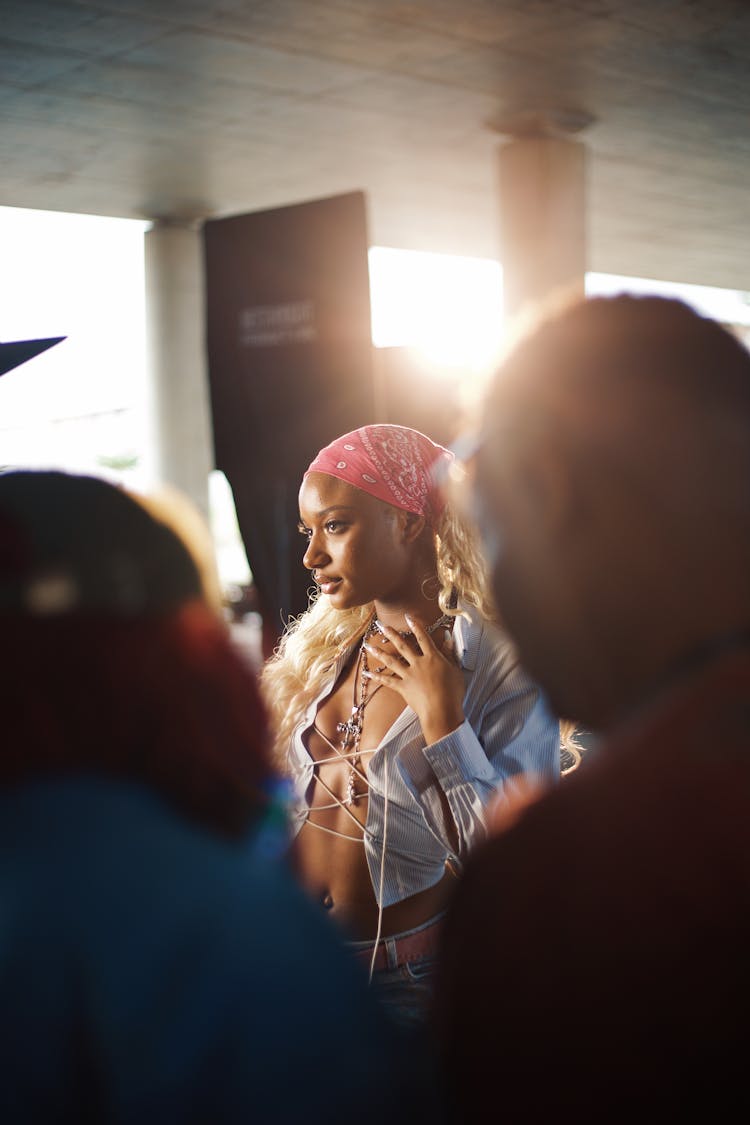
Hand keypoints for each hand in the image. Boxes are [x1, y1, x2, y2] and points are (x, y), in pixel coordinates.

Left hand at [363, 615, 464, 743]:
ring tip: (368, 645)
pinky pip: (387, 681)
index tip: (408, 617)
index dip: (416, 626)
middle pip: (403, 645)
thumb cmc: (453, 691)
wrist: (442, 710)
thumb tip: (448, 637)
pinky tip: (367, 673)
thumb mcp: (456, 670)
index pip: (423, 638)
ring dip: (379, 652)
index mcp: (433, 657)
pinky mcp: (403, 688)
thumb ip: (450, 653)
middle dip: (391, 634)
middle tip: (380, 625)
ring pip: (392, 660)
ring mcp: (409, 675)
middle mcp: (418, 663)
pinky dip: (377, 677)